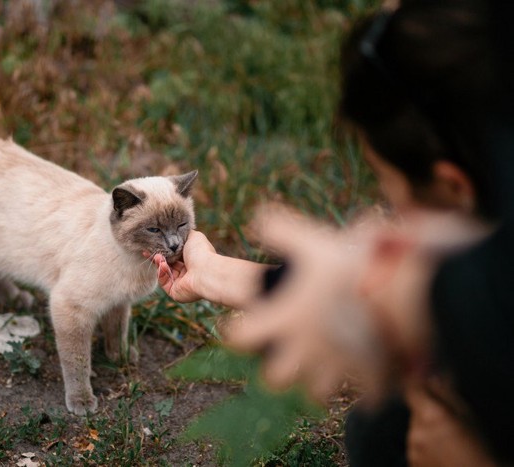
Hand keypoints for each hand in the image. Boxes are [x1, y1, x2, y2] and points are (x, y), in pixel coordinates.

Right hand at [148, 230, 216, 302]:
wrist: (205, 271)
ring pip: (164, 273)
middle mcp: (187, 272)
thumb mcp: (193, 236)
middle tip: (148, 251)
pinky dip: (161, 273)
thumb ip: (184, 234)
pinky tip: (163, 266)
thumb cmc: (201, 253)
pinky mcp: (176, 292)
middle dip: (158, 257)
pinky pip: (164, 282)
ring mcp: (181, 283)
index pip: (174, 255)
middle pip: (168, 264)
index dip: (164, 250)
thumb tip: (177, 231)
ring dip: (159, 263)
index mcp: (192, 260)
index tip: (153, 245)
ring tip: (157, 257)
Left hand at [223, 206, 488, 400]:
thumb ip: (281, 230)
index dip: (235, 333)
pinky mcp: (371, 377)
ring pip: (316, 393)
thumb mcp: (314, 243)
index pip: (241, 337)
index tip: (236, 328)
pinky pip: (368, 396)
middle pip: (274, 378)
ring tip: (326, 368)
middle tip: (283, 354)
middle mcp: (305, 350)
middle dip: (276, 369)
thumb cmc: (355, 268)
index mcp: (286, 319)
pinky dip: (369, 393)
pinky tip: (372, 384)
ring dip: (318, 384)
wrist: (406, 295)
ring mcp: (337, 367)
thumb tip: (258, 217)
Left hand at [406, 381, 494, 466]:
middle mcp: (417, 431)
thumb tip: (433, 375)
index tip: (424, 385)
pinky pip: (415, 446)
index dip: (418, 385)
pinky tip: (442, 452)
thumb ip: (446, 393)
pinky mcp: (411, 461)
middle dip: (426, 411)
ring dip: (426, 430)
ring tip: (448, 441)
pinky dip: (425, 446)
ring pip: (415, 429)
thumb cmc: (479, 449)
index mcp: (431, 416)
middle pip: (414, 411)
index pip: (411, 389)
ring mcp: (412, 448)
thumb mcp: (467, 416)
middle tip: (447, 423)